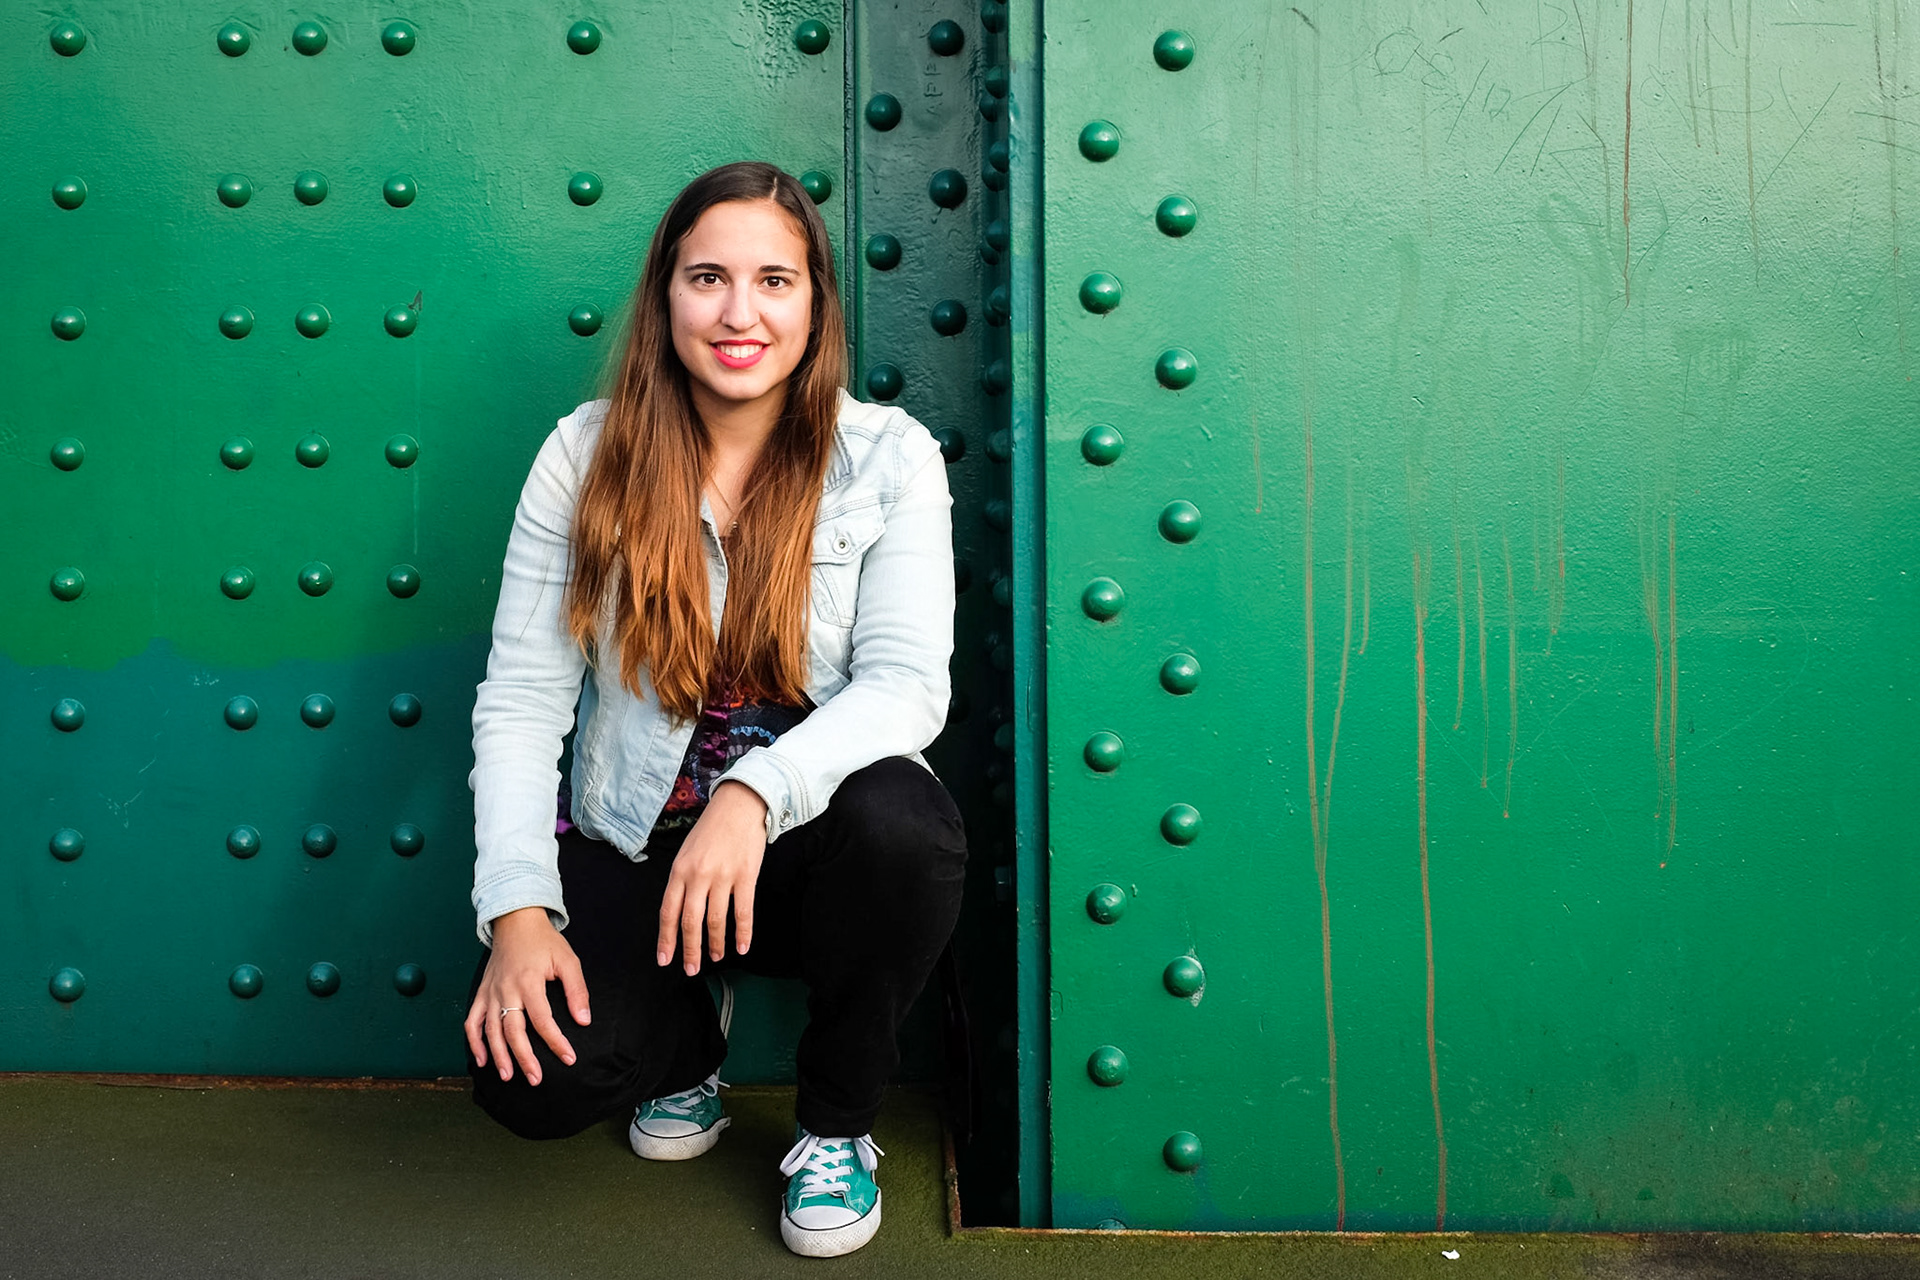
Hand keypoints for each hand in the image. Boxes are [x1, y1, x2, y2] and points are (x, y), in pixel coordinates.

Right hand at [465, 906, 590, 1085]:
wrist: (515, 921)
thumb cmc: (544, 941)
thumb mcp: (568, 960)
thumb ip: (576, 990)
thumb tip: (583, 1020)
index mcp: (529, 981)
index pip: (542, 1019)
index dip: (556, 1042)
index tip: (568, 1058)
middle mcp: (506, 989)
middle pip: (513, 1030)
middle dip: (524, 1058)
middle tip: (536, 1079)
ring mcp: (490, 992)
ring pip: (490, 1030)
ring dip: (498, 1055)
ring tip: (508, 1076)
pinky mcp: (481, 993)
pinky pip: (472, 1021)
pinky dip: (474, 1042)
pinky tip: (482, 1060)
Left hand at [657, 781, 768, 974]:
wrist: (740, 805)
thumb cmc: (712, 829)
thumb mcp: (687, 853)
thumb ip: (683, 881)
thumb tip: (680, 914)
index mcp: (679, 870)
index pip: (668, 912)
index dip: (666, 939)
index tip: (665, 959)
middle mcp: (698, 875)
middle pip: (690, 922)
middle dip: (690, 950)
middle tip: (691, 970)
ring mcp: (723, 876)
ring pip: (716, 921)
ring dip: (715, 945)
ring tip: (715, 958)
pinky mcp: (746, 876)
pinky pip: (743, 912)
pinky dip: (743, 933)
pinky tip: (742, 947)